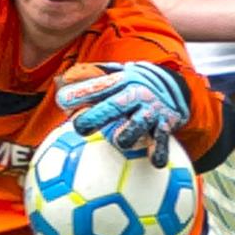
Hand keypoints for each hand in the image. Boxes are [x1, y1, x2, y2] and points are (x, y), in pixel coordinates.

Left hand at [55, 61, 188, 167]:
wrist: (174, 85)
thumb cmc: (133, 84)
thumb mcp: (115, 74)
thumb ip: (91, 77)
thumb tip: (59, 80)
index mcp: (120, 81)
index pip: (96, 86)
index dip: (79, 93)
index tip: (62, 101)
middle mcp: (135, 94)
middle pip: (114, 106)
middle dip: (96, 116)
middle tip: (79, 127)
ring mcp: (150, 110)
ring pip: (138, 124)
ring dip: (127, 134)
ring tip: (119, 142)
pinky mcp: (165, 124)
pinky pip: (161, 140)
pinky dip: (158, 151)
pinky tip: (154, 161)